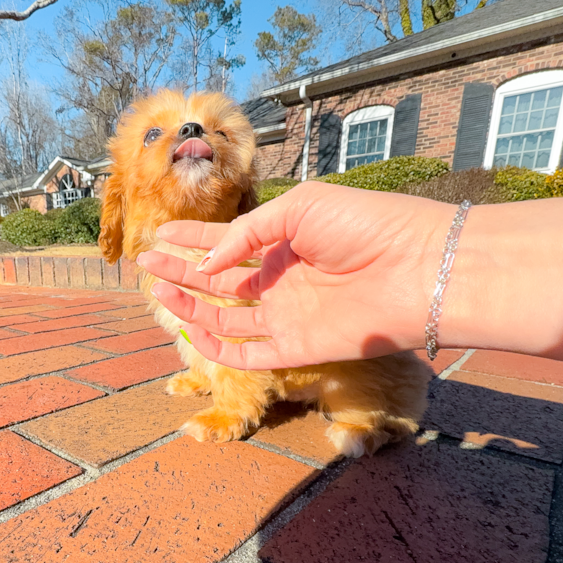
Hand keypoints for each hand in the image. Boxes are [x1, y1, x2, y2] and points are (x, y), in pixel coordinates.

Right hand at [137, 181, 455, 369]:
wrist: (416, 267)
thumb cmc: (364, 226)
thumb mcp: (297, 209)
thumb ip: (246, 235)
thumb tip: (204, 265)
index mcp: (284, 242)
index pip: (228, 243)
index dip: (193, 240)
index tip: (161, 236)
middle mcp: (282, 280)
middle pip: (219, 281)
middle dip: (181, 271)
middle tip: (146, 263)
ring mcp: (288, 315)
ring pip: (226, 317)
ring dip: (190, 304)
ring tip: (158, 288)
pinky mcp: (296, 347)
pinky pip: (248, 354)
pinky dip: (218, 346)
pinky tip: (191, 326)